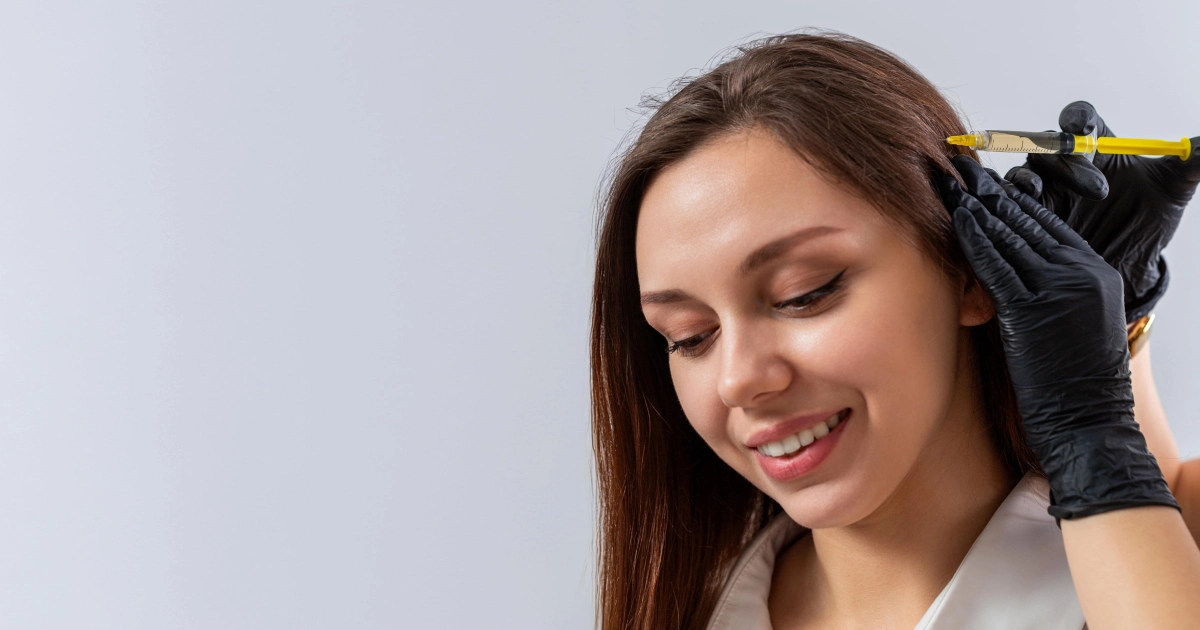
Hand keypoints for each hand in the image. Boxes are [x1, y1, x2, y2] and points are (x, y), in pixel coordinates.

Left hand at [935, 155, 1177, 518]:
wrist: (1089, 425)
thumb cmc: (1072, 386)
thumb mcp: (1069, 326)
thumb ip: (1048, 292)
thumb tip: (1008, 273)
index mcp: (1094, 272)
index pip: (1046, 223)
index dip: (1010, 200)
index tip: (982, 181)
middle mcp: (1082, 273)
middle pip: (1027, 220)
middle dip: (989, 193)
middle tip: (957, 166)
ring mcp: (1061, 289)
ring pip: (1011, 236)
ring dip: (975, 207)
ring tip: (948, 182)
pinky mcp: (1035, 309)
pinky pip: (998, 264)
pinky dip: (975, 239)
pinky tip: (955, 219)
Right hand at [1004, 101, 1199, 321]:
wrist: (1128, 263)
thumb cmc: (1148, 220)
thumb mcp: (1175, 188)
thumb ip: (1193, 161)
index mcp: (1097, 145)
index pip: (1080, 118)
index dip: (1078, 119)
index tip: (1086, 128)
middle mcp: (1065, 161)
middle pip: (1050, 144)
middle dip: (1068, 162)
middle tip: (1099, 190)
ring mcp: (1043, 186)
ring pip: (1025, 170)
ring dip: (1034, 180)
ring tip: (1046, 197)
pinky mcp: (1025, 213)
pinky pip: (1008, 199)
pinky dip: (1008, 199)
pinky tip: (1023, 209)